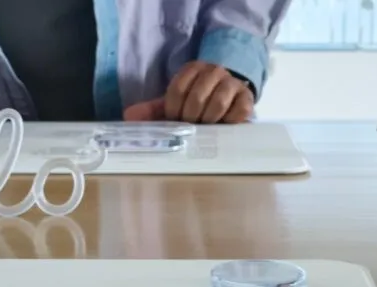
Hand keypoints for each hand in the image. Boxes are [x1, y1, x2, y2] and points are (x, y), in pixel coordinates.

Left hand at [123, 61, 253, 123]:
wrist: (230, 100)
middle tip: (191, 126)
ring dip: (208, 121)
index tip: (175, 120)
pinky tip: (223, 125)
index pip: (178, 89)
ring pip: (217, 104)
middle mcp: (214, 71)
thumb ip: (153, 110)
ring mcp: (233, 84)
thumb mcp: (176, 104)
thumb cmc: (198, 103)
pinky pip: (238, 112)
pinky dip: (228, 122)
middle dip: (190, 118)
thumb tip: (129, 117)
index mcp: (193, 69)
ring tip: (206, 127)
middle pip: (197, 97)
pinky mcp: (247, 100)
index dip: (173, 110)